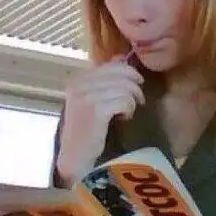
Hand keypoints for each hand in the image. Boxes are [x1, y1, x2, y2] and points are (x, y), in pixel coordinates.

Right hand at [57, 57, 144, 184]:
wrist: (76, 157)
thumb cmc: (87, 130)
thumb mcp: (93, 99)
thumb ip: (106, 79)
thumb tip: (122, 58)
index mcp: (78, 79)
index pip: (112, 65)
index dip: (129, 73)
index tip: (137, 85)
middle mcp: (79, 84)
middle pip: (121, 74)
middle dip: (135, 86)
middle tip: (138, 100)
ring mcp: (86, 96)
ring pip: (124, 87)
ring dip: (132, 100)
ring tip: (128, 112)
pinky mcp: (95, 110)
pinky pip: (123, 100)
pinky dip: (128, 109)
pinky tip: (124, 118)